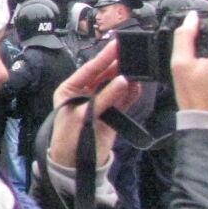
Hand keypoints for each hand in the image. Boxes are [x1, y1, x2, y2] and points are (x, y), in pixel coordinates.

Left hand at [46, 42, 142, 168]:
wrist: (74, 164)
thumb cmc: (68, 139)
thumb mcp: (82, 116)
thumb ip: (104, 98)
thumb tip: (124, 81)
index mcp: (70, 89)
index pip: (89, 69)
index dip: (103, 57)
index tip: (116, 44)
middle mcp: (84, 93)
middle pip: (104, 74)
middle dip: (117, 64)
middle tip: (132, 52)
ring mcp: (99, 102)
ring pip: (115, 85)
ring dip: (126, 77)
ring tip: (138, 67)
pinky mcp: (111, 114)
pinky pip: (124, 99)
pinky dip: (132, 93)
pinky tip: (139, 85)